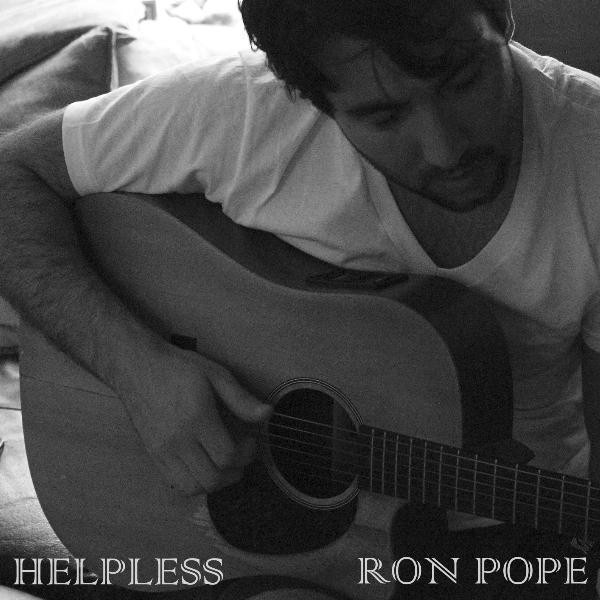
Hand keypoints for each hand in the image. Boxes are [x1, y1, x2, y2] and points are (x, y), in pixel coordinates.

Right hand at [122, 344, 271, 494]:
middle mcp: (176, 439)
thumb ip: (241, 399)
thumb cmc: (178, 368)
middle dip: (234, 472)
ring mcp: (161, 449)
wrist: (138, 366)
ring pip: (193, 487)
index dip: (246, 454)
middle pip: (211, 478)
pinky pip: (175, 483)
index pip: (226, 456)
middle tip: (242, 455)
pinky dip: (195, 483)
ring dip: (215, 482)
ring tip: (225, 464)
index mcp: (196, 418)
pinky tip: (204, 465)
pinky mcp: (153, 454)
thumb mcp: (216, 375)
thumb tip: (267, 413)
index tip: (250, 441)